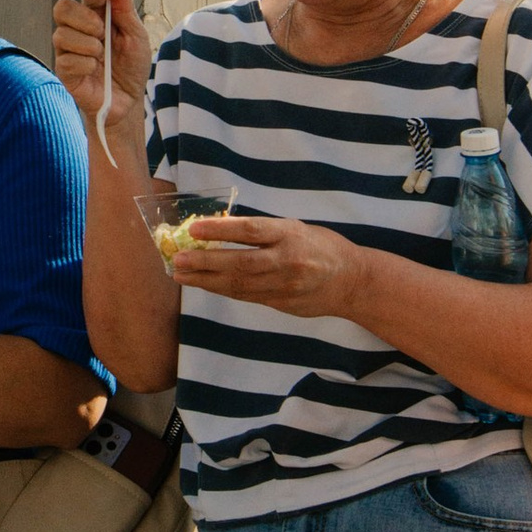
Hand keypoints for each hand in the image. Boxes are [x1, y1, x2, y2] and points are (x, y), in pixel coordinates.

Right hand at [51, 0, 149, 145]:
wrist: (129, 101)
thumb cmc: (131, 66)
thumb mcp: (136, 35)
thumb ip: (125, 7)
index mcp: (96, 14)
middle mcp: (77, 29)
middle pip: (62, 7)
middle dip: (85, 18)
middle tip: (102, 32)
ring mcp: (67, 50)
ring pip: (61, 34)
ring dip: (89, 45)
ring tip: (102, 57)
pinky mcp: (64, 71)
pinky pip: (67, 60)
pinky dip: (87, 64)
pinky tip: (96, 71)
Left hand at [164, 211, 363, 323]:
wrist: (351, 281)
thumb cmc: (320, 247)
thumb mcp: (295, 229)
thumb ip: (264, 232)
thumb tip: (220, 230)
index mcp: (291, 235)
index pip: (252, 230)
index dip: (222, 230)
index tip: (195, 229)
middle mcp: (288, 261)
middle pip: (241, 263)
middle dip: (206, 263)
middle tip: (179, 260)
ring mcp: (285, 286)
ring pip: (239, 285)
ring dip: (207, 281)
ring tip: (182, 275)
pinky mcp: (281, 303)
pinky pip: (246, 296)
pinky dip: (223, 290)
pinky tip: (205, 285)